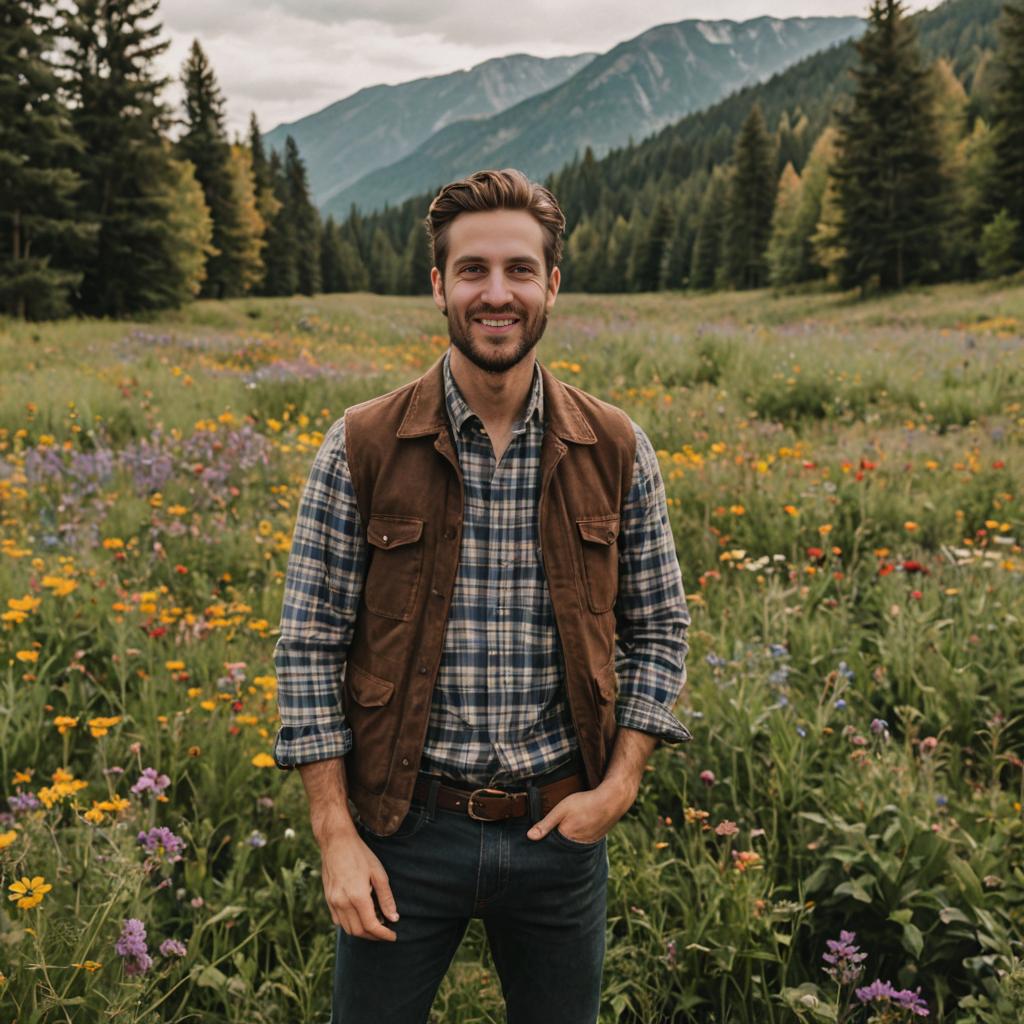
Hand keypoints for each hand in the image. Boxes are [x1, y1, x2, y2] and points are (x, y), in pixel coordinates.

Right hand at [318, 825, 398, 940]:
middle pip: (358, 931)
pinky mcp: (328, 899)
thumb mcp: (379, 873)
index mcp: (357, 896)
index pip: (371, 926)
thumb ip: (386, 898)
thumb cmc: (360, 854)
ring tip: (375, 926)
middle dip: (374, 936)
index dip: (383, 935)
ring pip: (347, 928)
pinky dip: (350, 925)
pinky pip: (338, 921)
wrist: (336, 842)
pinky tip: (360, 917)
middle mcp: (342, 902)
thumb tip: (394, 918)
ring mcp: (333, 902)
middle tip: (386, 932)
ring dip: (362, 932)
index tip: (393, 936)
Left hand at [526, 781, 633, 844]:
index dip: (544, 843)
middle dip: (555, 844)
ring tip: (565, 833)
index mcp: (566, 839)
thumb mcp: (562, 809)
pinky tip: (578, 830)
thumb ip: (545, 823)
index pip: (550, 846)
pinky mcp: (595, 840)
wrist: (611, 800)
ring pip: (572, 846)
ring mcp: (587, 844)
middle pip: (561, 848)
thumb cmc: (585, 802)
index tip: (537, 843)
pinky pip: (582, 843)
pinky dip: (578, 839)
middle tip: (551, 836)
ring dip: (567, 842)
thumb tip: (529, 837)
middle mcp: (577, 846)